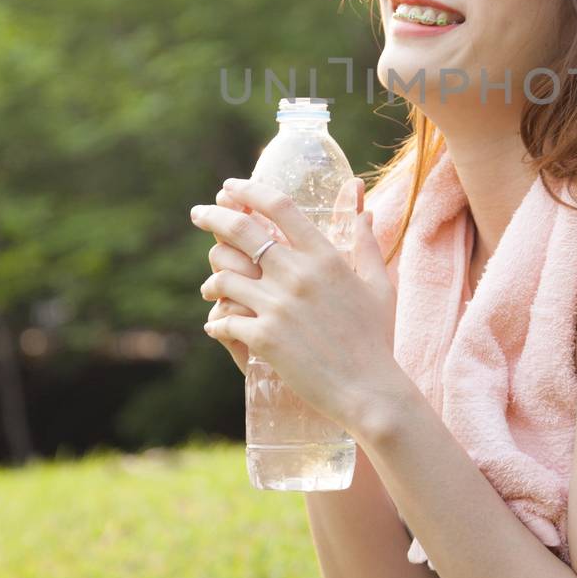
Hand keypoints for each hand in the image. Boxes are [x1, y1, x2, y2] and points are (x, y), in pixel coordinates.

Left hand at [190, 176, 405, 439]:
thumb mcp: (378, 285)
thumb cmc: (377, 338)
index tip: (231, 187)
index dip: (248, 190)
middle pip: (240, 231)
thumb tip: (364, 208)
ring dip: (211, 279)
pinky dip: (216, 321)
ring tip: (210, 286)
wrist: (369, 390)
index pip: (279, 206)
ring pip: (223, 277)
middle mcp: (298, 274)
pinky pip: (223, 320)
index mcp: (325, 257)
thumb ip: (366, 243)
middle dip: (212, 217)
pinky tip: (215, 324)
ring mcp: (277, 306)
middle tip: (198, 213)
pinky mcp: (263, 338)